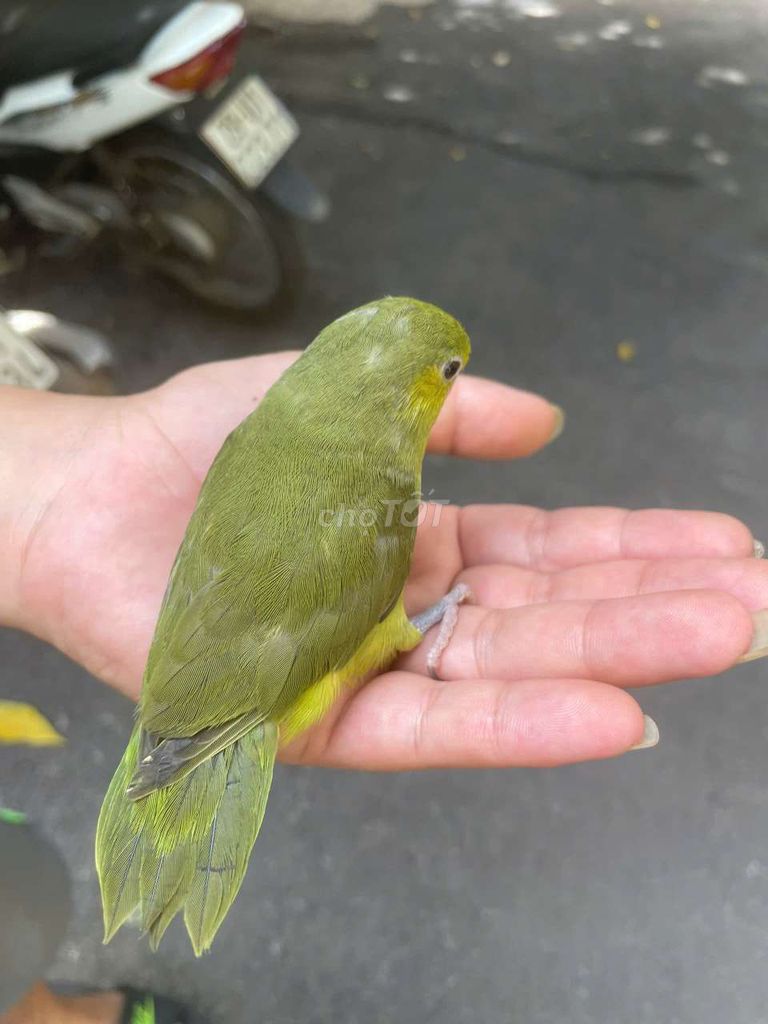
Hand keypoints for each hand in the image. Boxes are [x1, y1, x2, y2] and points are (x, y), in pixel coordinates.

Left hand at [3, 358, 763, 768]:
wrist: (90, 492)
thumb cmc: (202, 446)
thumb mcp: (340, 398)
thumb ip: (438, 409)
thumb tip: (549, 421)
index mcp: (418, 541)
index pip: (544, 553)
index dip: (632, 548)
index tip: (720, 544)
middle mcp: (407, 611)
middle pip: (548, 614)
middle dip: (653, 606)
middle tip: (753, 603)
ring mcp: (370, 667)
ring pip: (510, 669)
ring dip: (618, 658)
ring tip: (720, 639)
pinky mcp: (319, 719)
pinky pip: (433, 725)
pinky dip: (521, 722)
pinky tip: (612, 713)